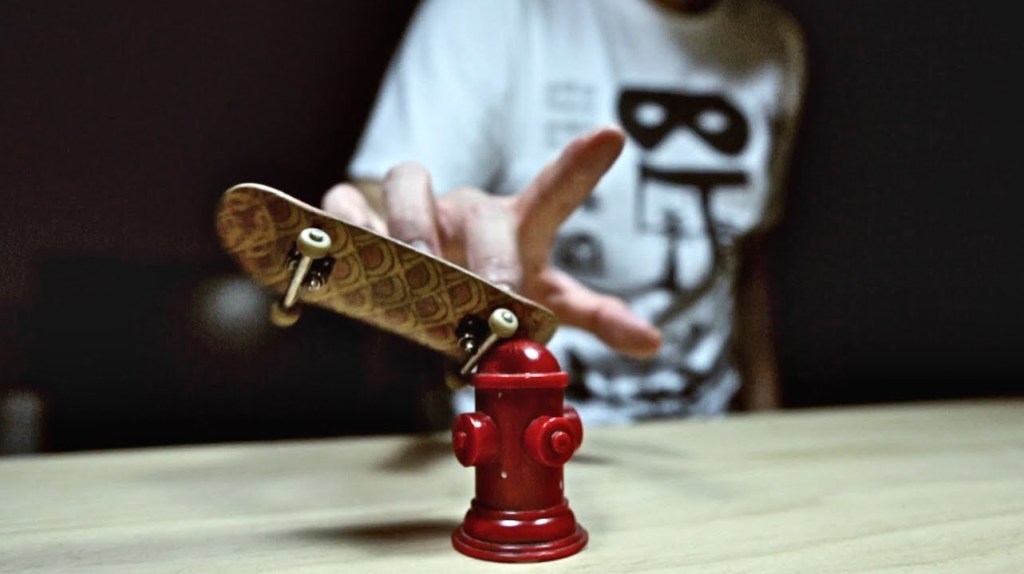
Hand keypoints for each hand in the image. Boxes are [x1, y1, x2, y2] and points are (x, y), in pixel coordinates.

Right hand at [322, 126, 660, 358]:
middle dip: (490, 253)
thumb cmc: (492, 281)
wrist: (425, 276)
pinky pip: (347, 203)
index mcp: (516, 227)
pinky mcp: (362, 213)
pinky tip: (350, 247)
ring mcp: (416, 207)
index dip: (581, 167)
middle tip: (497, 294)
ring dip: (415, 228)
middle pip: (480, 210)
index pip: (554, 194)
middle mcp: (467, 210)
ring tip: (421, 270)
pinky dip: (347, 223)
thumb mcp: (544, 299)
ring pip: (409, 180)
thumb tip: (654, 343)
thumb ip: (594, 315)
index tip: (613, 136)